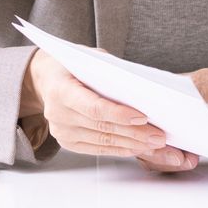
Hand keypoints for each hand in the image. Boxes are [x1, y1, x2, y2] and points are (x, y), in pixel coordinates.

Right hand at [20, 50, 172, 159]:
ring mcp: (61, 131)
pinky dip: (121, 149)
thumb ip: (111, 71)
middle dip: (134, 134)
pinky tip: (138, 148)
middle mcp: (58, 113)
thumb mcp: (91, 58)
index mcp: (60, 89)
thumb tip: (143, 88)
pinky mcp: (68, 142)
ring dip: (132, 145)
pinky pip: (99, 149)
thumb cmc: (74, 64)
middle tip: (160, 136)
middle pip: (103, 127)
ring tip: (156, 144)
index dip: (119, 114)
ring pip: (103, 142)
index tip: (143, 117)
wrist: (47, 78)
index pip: (94, 107)